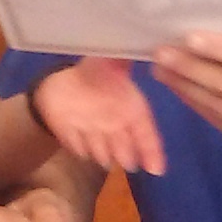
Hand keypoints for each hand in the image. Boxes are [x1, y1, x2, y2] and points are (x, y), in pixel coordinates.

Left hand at [34, 58, 168, 174]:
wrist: (64, 84)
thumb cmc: (96, 75)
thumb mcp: (111, 62)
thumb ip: (122, 61)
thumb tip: (132, 51)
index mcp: (130, 109)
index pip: (145, 130)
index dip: (151, 149)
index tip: (157, 169)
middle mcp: (115, 127)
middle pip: (123, 145)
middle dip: (125, 154)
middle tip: (127, 162)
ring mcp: (93, 134)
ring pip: (100, 149)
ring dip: (103, 154)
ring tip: (107, 159)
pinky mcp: (70, 136)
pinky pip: (74, 143)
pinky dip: (78, 146)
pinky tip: (81, 148)